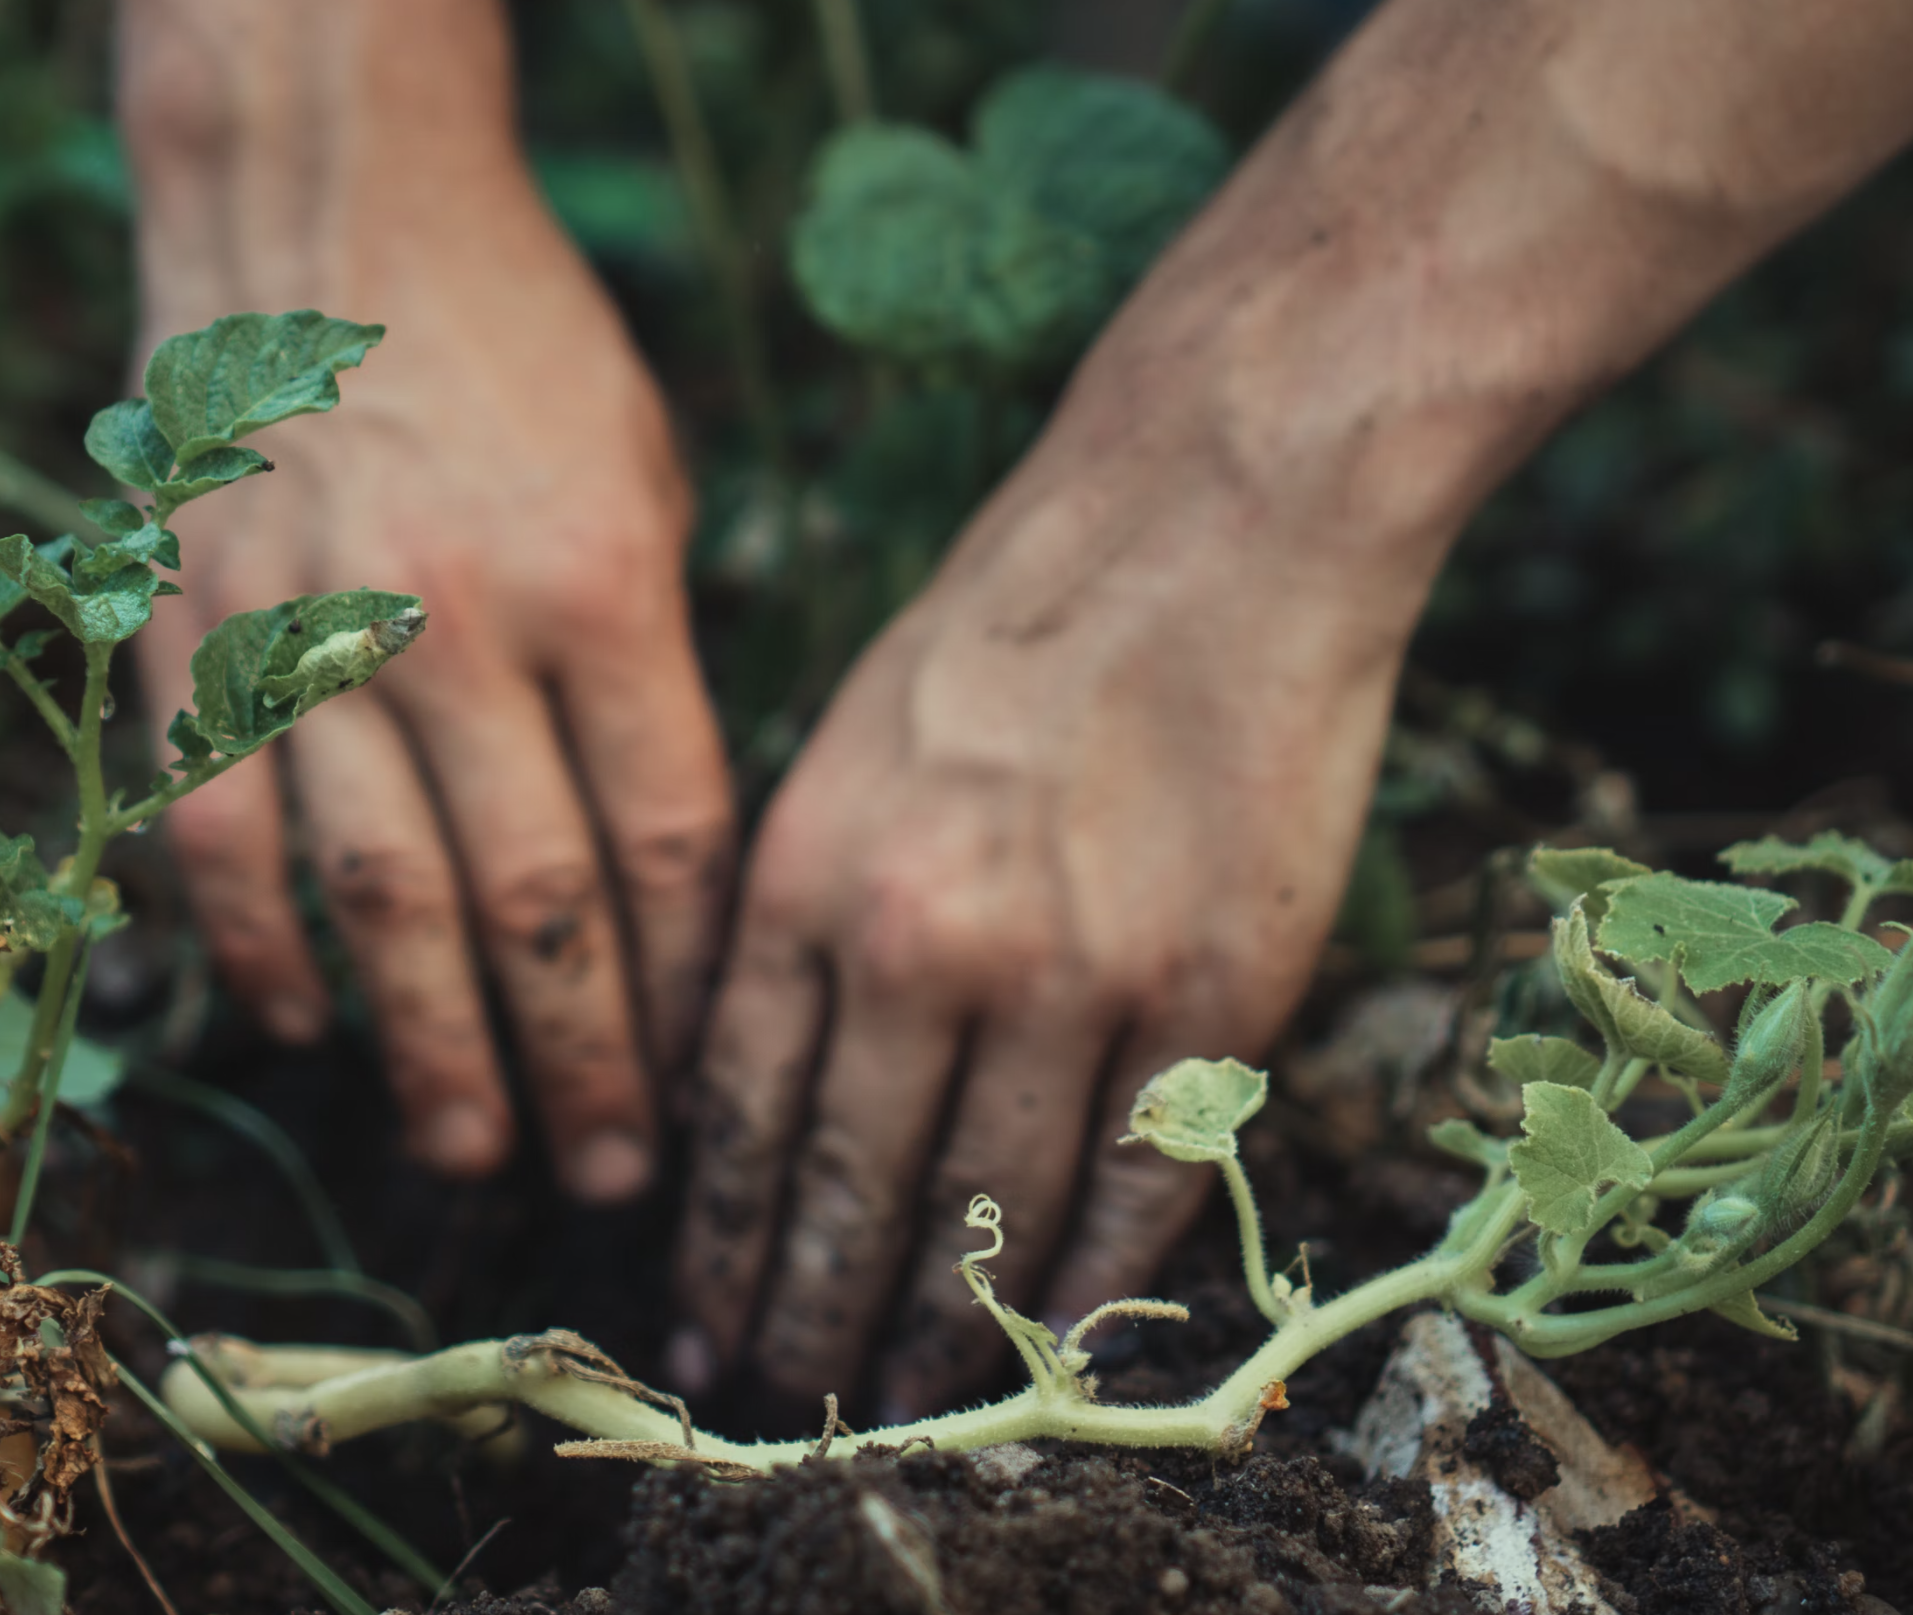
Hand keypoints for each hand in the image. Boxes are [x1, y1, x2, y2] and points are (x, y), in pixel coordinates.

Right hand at [132, 173, 733, 1201]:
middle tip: (609, 1181)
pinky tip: (305, 1027)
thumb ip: (654, 660)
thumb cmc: (519, 343)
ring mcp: (311, 632)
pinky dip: (262, 947)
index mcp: (603, 580)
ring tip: (474, 1149)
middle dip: (582, 1063)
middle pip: (534, 902)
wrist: (324, 205)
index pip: (665, 838)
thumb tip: (664, 860)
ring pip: (377, 900)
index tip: (710, 1078)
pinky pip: (223, 831)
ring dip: (428, 1048)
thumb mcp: (644, 474)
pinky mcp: (195, 632)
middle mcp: (458, 622)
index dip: (689, 982)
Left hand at [669, 296, 1431, 1419]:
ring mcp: (1074, 976)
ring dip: (943, 1328)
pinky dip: (1092, 1282)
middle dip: (808, 1314)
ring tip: (909, 1395)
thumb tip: (749, 1082)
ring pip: (989, 1214)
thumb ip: (797, 913)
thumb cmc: (1015, 619)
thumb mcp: (844, 744)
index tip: (700, 1323)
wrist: (1212, 517)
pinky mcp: (1211, 993)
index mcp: (808, 872)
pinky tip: (1056, 1339)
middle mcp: (921, 942)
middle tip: (786, 1396)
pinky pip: (1137, 1186)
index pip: (739, 1114)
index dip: (720, 1242)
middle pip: (847, 1189)